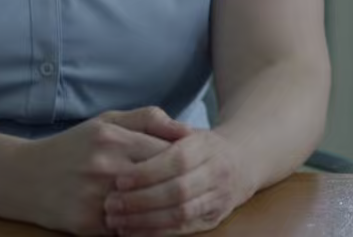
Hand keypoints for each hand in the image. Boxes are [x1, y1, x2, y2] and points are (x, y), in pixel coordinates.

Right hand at [12, 108, 192, 235]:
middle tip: (187, 189)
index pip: (167, 153)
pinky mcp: (87, 223)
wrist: (24, 177)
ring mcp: (95, 197)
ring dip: (160, 210)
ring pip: (147, 209)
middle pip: (160, 182)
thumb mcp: (106, 122)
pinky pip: (127, 229)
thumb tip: (187, 131)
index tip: (191, 167)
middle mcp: (104, 166)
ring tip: (170, 207)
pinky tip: (144, 220)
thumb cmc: (73, 147)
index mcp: (112, 138)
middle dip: (176, 187)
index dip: (184, 162)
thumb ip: (148, 119)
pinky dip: (139, 226)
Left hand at [103, 128, 252, 235]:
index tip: (119, 179)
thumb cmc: (198, 144)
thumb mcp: (183, 128)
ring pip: (181, 214)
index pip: (177, 160)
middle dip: (141, 200)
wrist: (241, 161)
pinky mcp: (213, 219)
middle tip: (110, 204)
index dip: (147, 172)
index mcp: (206, 146)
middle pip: (179, 191)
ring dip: (145, 220)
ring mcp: (218, 198)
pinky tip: (131, 231)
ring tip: (115, 220)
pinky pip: (183, 230)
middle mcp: (217, 173)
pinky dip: (155, 232)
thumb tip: (134, 134)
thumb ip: (159, 126)